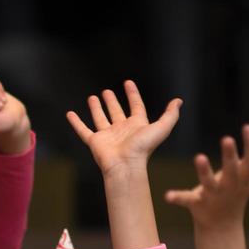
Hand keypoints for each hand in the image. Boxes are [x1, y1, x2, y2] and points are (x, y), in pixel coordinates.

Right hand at [66, 80, 180, 177]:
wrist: (125, 165)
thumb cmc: (144, 148)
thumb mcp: (162, 128)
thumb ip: (170, 114)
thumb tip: (178, 101)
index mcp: (137, 125)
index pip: (136, 106)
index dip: (133, 94)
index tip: (128, 83)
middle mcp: (122, 129)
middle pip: (116, 112)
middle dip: (112, 102)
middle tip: (106, 91)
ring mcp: (107, 135)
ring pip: (100, 118)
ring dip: (96, 108)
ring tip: (92, 97)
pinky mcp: (94, 142)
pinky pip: (83, 130)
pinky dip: (76, 123)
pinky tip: (70, 114)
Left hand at [163, 125, 248, 232]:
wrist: (222, 225)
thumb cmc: (239, 193)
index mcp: (245, 178)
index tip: (248, 126)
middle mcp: (231, 186)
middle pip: (232, 170)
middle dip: (230, 155)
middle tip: (226, 139)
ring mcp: (214, 195)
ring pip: (209, 183)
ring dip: (204, 171)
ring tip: (199, 157)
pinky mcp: (197, 204)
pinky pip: (187, 200)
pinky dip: (177, 198)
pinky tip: (167, 195)